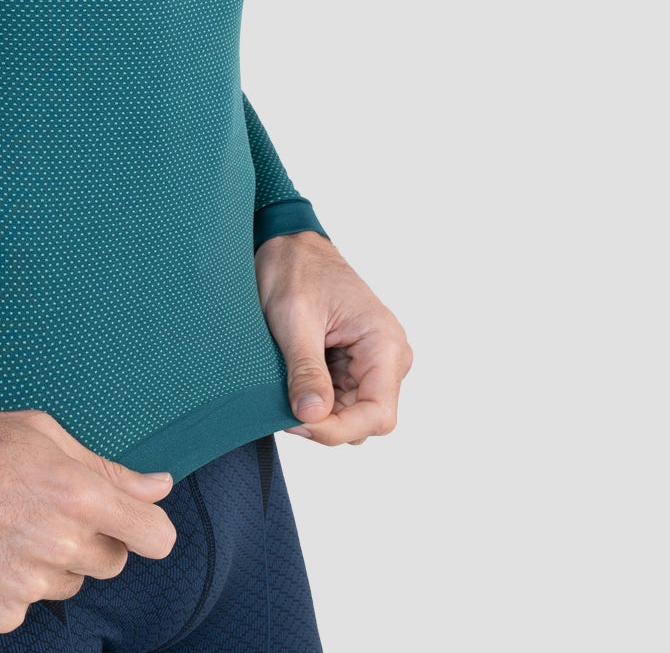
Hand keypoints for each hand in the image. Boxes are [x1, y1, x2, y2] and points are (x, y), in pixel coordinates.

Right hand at [0, 408, 175, 633]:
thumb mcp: (37, 431)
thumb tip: (158, 486)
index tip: (129, 523)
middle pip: (110, 562)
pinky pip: (24, 607)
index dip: (146, 529)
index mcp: (77, 493)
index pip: (155, 537)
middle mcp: (59, 542)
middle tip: (40, 510)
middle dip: (88, 539)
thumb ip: (104, 466)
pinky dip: (8, 586)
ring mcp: (28, 583)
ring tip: (0, 526)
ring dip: (46, 563)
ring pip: (65, 584)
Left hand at [255, 230, 412, 444]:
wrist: (289, 242)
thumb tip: (313, 416)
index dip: (339, 429)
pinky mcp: (355, 362)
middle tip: (280, 410)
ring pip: (351, 412)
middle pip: (365, 419)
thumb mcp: (294, 319)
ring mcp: (373, 361)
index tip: (298, 423)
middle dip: (325, 422)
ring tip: (283, 391)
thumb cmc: (295, 268)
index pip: (377, 414)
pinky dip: (315, 397)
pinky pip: (340, 397)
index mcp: (385, 343)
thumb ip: (306, 369)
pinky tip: (291, 383)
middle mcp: (389, 356)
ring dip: (318, 411)